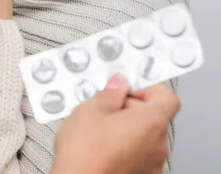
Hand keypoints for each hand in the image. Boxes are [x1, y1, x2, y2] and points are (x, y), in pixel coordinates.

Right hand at [51, 76, 179, 173]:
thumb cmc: (85, 153)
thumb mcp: (91, 109)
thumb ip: (110, 94)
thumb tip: (118, 85)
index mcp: (150, 123)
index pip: (166, 97)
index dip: (147, 89)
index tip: (126, 87)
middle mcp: (158, 146)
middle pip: (153, 117)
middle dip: (130, 108)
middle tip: (105, 107)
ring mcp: (153, 166)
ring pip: (144, 137)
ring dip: (125, 129)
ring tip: (98, 130)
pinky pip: (138, 155)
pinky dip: (124, 148)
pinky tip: (101, 147)